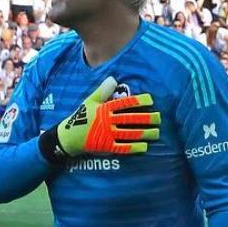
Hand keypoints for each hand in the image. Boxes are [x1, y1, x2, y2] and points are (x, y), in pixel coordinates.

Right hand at [38, 75, 159, 160]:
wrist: (68, 137)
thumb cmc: (81, 117)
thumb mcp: (90, 101)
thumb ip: (103, 90)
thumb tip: (114, 78)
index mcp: (104, 108)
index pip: (125, 103)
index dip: (139, 101)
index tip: (151, 100)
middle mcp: (107, 121)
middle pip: (131, 119)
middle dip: (147, 118)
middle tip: (159, 118)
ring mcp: (107, 134)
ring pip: (129, 133)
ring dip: (144, 133)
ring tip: (156, 133)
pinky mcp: (106, 147)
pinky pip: (122, 148)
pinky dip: (134, 148)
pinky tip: (144, 147)